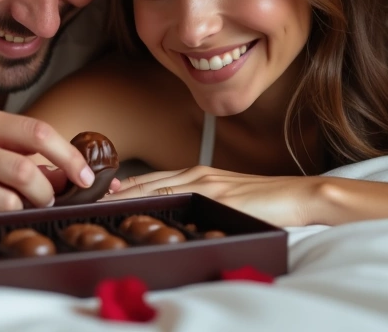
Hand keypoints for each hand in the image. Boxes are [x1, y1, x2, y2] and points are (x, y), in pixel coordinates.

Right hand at [0, 103, 98, 239]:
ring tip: (13, 208)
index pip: (37, 131)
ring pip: (9, 201)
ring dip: (22, 211)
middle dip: (47, 192)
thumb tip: (68, 171)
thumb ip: (16, 150)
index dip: (68, 155)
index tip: (85, 176)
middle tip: (47, 200)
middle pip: (27, 171)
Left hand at [104, 165, 326, 227]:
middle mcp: (199, 174)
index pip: (151, 179)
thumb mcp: (228, 198)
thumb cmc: (268, 200)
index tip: (98, 193)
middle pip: (147, 181)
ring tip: (100, 201)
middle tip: (86, 196)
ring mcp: (208, 183)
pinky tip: (140, 205)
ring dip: (128, 194)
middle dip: (116, 190)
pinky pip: (181, 196)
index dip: (123, 186)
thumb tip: (179, 214)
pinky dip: (157, 199)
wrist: (300, 195)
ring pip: (158, 187)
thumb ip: (202, 201)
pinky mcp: (220, 194)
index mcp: (199, 174)